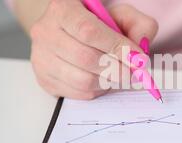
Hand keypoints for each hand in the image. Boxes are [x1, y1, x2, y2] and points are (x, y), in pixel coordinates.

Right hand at [29, 0, 157, 99]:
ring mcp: (41, 58)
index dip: (117, 47)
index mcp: (62, 9)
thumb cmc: (97, 23)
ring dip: (108, 81)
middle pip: (86, 58)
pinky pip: (78, 93)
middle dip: (117, 68)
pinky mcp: (44, 79)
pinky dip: (97, 90)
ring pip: (82, 80)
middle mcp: (45, 32)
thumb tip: (139, 55)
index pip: (89, 32)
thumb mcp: (120, 15)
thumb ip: (138, 26)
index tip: (138, 58)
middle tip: (133, 72)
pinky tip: (102, 79)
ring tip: (117, 73)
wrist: (70, 32)